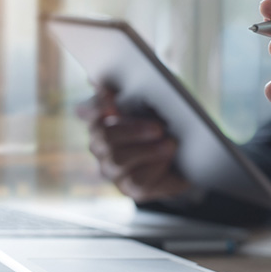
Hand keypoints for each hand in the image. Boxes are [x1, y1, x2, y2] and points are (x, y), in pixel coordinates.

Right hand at [76, 88, 190, 202]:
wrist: (182, 156)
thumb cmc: (161, 122)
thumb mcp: (151, 103)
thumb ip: (130, 91)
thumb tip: (104, 82)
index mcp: (100, 121)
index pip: (88, 111)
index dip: (96, 105)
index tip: (109, 97)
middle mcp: (100, 147)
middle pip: (106, 138)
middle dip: (133, 131)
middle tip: (158, 127)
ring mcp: (112, 170)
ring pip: (120, 161)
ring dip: (148, 151)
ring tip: (170, 144)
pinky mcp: (130, 189)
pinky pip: (138, 182)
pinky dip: (157, 169)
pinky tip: (170, 161)